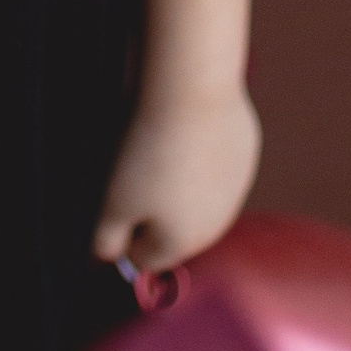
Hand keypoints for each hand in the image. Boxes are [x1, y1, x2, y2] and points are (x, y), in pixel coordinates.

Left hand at [92, 83, 260, 271]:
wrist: (194, 90)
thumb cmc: (146, 151)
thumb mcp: (110, 202)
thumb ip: (105, 241)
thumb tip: (106, 260)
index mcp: (181, 243)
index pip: (143, 259)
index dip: (121, 234)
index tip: (111, 199)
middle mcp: (216, 226)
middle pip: (172, 230)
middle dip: (151, 210)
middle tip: (133, 170)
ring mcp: (236, 190)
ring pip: (196, 197)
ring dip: (176, 183)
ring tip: (159, 146)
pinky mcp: (245, 155)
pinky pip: (214, 165)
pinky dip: (198, 153)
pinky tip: (186, 128)